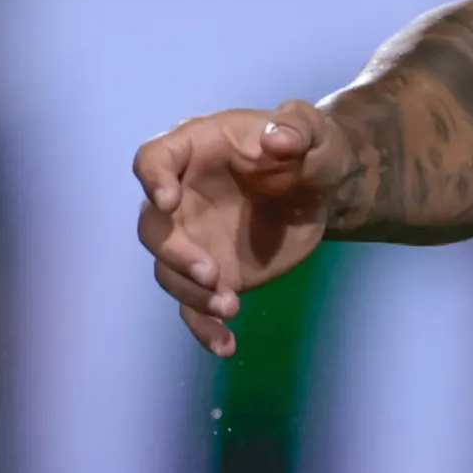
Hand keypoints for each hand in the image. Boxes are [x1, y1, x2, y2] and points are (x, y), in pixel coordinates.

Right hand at [134, 103, 340, 356]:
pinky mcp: (211, 275)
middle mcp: (181, 198)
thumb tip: (278, 138)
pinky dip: (204, 328)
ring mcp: (192, 239)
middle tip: (213, 274)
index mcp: (193, 150)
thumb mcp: (311, 131)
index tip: (166, 200)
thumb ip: (296, 127)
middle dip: (176, 254)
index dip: (152, 179)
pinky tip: (226, 345)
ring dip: (191, 295)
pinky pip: (193, 306)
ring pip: (168, 272)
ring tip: (231, 307)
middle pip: (153, 229)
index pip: (153, 159)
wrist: (320, 191)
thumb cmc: (309, 150)